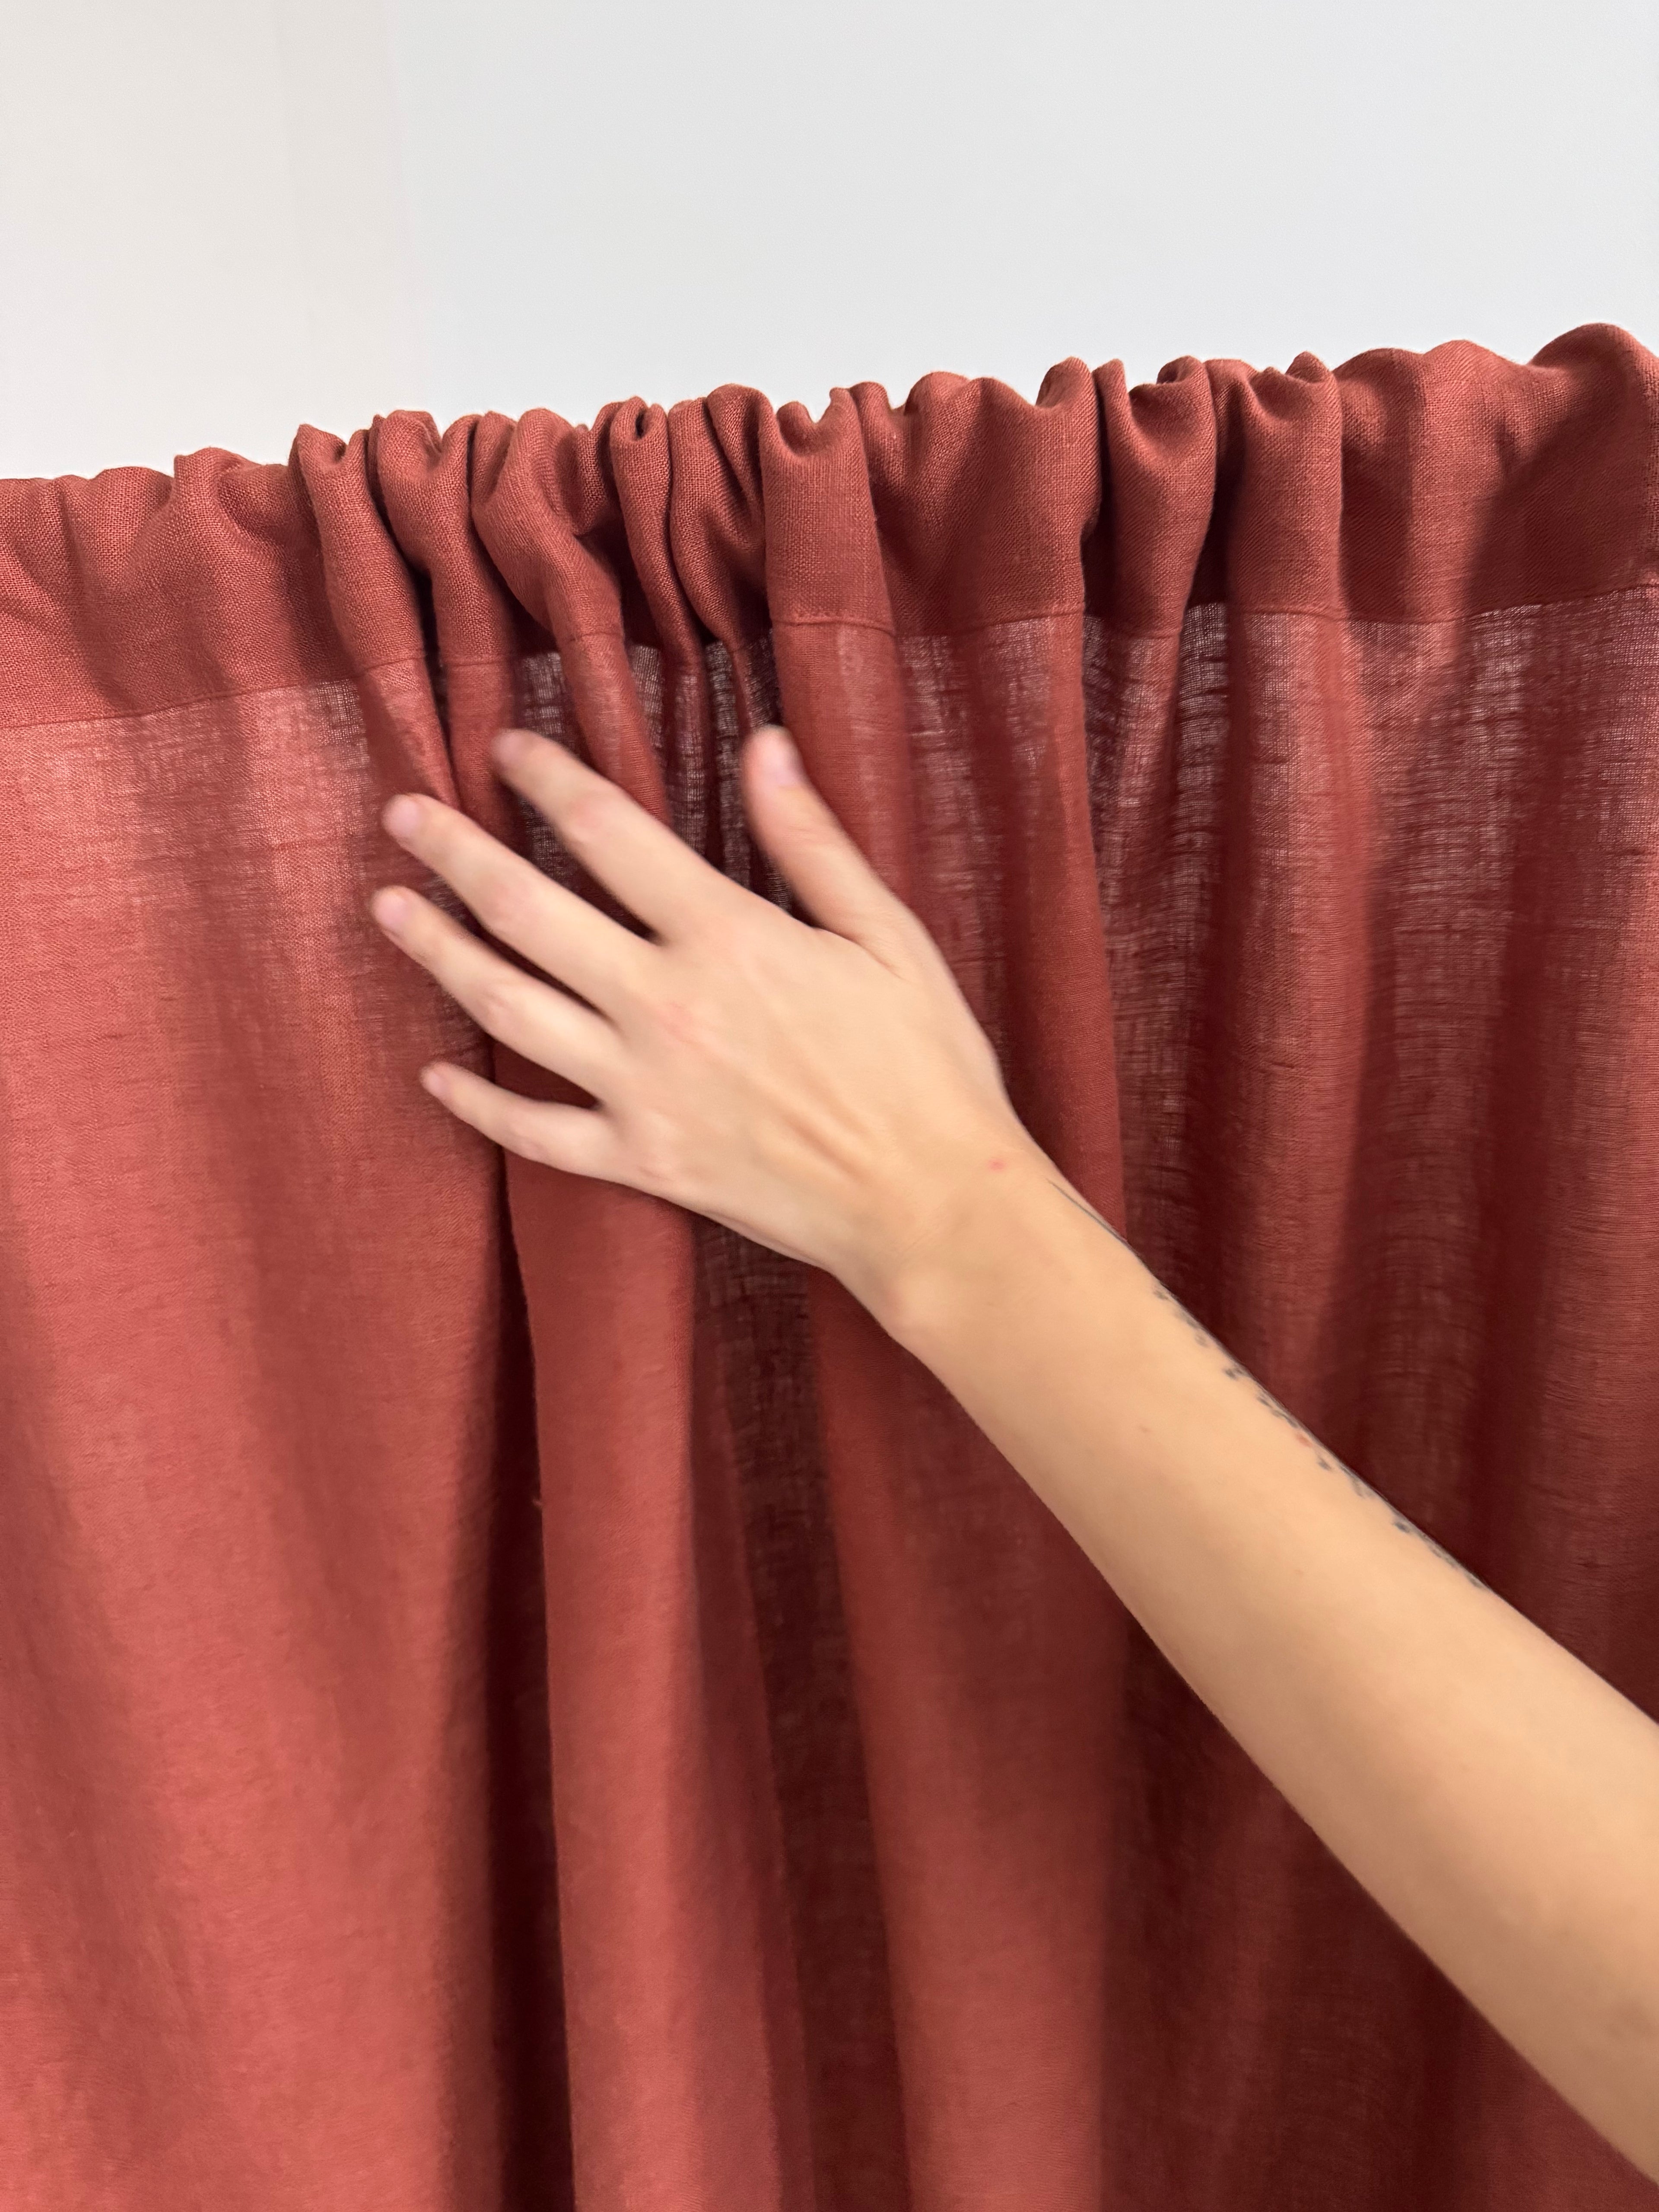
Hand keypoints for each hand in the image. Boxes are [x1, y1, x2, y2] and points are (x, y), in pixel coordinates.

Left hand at [368, 724, 1035, 1330]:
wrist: (931, 1201)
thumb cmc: (925, 1064)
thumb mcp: (886, 934)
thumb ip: (810, 840)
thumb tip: (766, 744)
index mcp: (725, 935)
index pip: (606, 831)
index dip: (545, 779)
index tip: (502, 748)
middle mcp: (664, 1005)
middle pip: (526, 910)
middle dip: (454, 854)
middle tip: (404, 815)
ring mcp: (643, 1089)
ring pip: (507, 1010)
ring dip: (438, 954)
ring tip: (389, 911)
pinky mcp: (643, 1162)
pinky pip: (534, 1132)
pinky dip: (476, 1106)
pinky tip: (432, 1075)